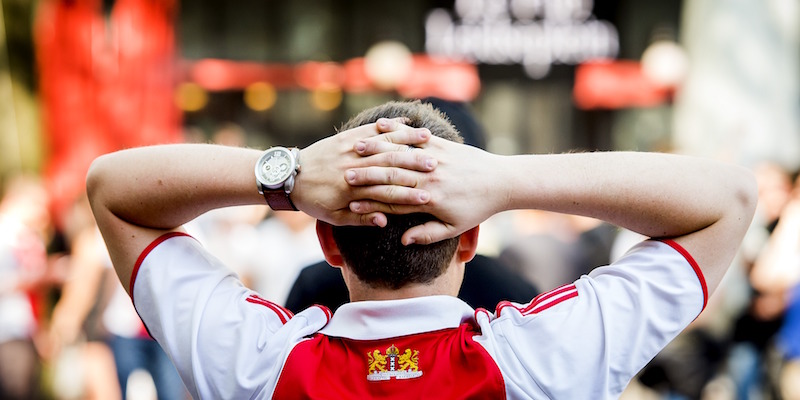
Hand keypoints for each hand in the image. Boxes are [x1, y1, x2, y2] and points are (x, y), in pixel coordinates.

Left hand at [292, 119, 438, 226]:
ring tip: (429, 140)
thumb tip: (383, 221)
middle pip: (390, 166)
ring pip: (384, 144)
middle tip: (438, 167)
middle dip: (415, 166)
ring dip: (408, 142)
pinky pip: (371, 129)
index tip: (429, 198)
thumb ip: (360, 220)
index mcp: (352, 191)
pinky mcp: (347, 138)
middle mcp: (353, 167)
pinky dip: (391, 126)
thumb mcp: (334, 217)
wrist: (289, 177)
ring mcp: (350, 150)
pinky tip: (409, 123)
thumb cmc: (314, 201)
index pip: (386, 194)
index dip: (409, 196)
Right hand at [345, 129, 506, 244]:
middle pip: (391, 174)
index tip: (349, 203)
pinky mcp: (442, 145)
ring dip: (376, 148)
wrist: (500, 182)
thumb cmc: (476, 209)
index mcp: (430, 199)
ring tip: (354, 147)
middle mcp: (430, 176)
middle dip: (365, 173)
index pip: (393, 200)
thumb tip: (403, 240)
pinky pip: (415, 136)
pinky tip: (380, 126)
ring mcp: (436, 158)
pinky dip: (397, 130)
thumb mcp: (453, 227)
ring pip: (400, 152)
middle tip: (342, 173)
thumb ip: (427, 233)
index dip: (370, 201)